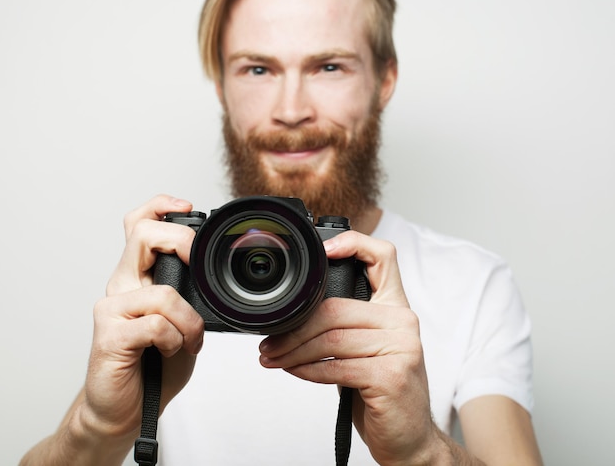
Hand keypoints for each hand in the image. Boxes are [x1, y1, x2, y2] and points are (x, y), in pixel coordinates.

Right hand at [82, 195, 203, 441]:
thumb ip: (188, 293)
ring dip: (189, 321)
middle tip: (196, 267)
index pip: (140, 225)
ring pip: (162, 292)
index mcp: (138, 277)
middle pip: (141, 235)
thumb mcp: (181, 320)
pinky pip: (156, 324)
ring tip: (189, 340)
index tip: (187, 207)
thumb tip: (213, 273)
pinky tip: (171, 351)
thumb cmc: (156, 364)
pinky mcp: (109, 336)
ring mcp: (112, 309)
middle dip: (180, 243)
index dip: (160, 207)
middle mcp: (122, 286)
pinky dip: (175, 339)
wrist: (127, 409)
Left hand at [258, 230, 436, 464]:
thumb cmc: (383, 390)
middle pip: (334, 308)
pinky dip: (308, 371)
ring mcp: (402, 348)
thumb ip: (345, 325)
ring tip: (275, 360)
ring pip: (330, 339)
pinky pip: (335, 367)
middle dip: (293, 329)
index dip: (353, 244)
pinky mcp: (391, 376)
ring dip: (293, 352)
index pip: (383, 257)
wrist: (410, 437)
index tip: (323, 251)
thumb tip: (294, 316)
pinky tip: (298, 372)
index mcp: (396, 306)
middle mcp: (403, 321)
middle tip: (270, 344)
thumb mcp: (367, 348)